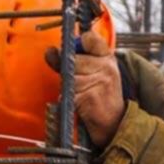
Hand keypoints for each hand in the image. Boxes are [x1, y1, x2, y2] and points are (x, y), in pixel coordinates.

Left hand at [45, 30, 124, 148]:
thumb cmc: (102, 98)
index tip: (76, 53)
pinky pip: (68, 94)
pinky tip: (80, 105)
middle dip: (70, 73)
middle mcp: (106, 67)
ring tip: (82, 96)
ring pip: (69, 78)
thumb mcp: (93, 74)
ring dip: (69, 89)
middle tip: (81, 85)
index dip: (78, 43)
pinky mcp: (89, 97)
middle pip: (73, 60)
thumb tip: (49, 51)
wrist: (114, 124)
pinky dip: (69, 101)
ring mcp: (99, 81)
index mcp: (108, 58)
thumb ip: (71, 61)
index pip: (90, 38)